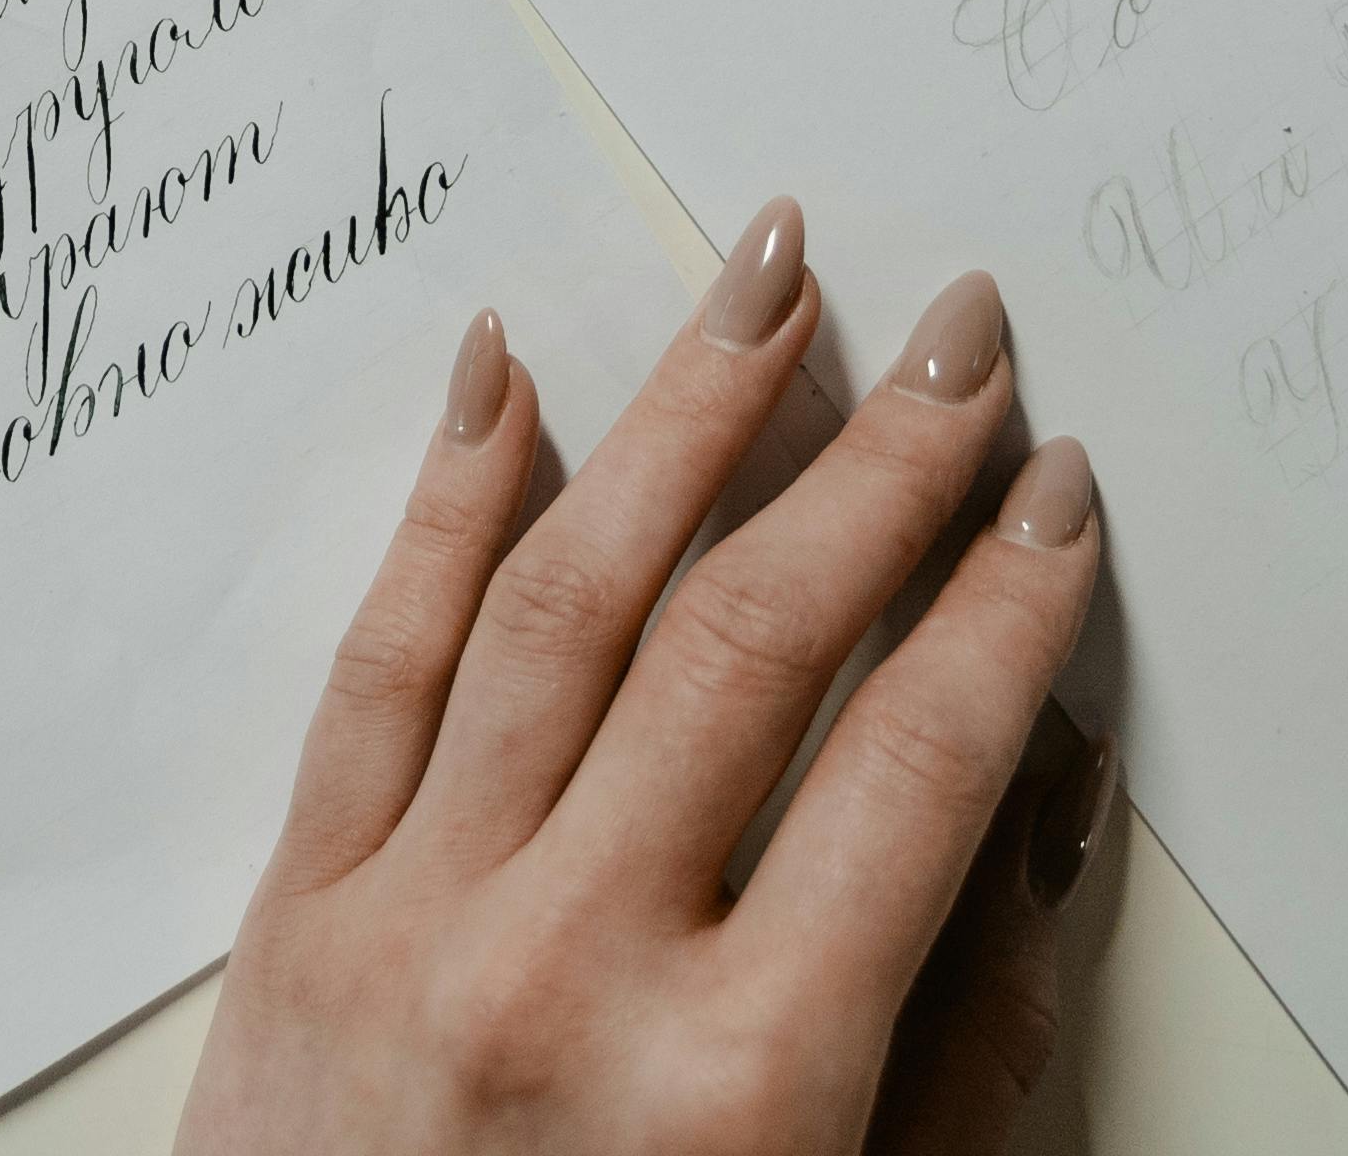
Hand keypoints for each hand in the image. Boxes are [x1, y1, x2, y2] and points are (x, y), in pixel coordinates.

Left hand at [173, 209, 1114, 1155]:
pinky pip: (374, 664)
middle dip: (873, 461)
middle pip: (749, 639)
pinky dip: (440, 501)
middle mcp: (569, 972)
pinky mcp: (291, 920)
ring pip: (556, 595)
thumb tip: (1049, 785)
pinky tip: (503, 379)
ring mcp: (411, 928)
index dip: (1001, 604)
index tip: (1057, 483)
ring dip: (679, 415)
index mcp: (743, 1086)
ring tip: (767, 273)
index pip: (912, 762)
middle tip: (961, 327)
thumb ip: (968, 1034)